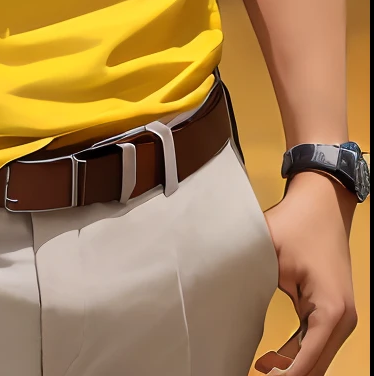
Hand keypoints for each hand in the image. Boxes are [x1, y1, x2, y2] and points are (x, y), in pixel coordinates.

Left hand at [255, 172, 357, 373]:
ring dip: (291, 368)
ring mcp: (341, 318)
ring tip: (259, 369)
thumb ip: (247, 276)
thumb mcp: (268, 249)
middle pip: (315, 368)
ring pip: (316, 360)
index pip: (306, 362)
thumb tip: (219, 297)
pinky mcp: (333, 312)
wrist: (321, 203)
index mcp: (330, 311)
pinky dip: (297, 356)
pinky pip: (316, 345)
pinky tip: (271, 361)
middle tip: (253, 373)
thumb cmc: (297, 223)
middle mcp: (342, 320)